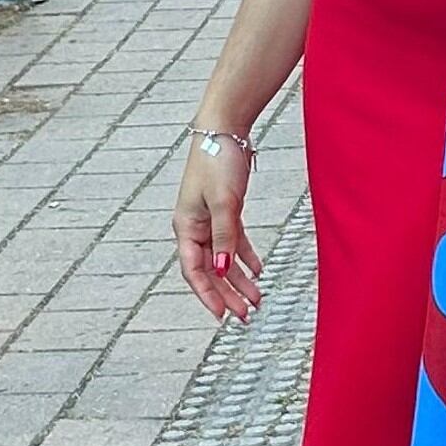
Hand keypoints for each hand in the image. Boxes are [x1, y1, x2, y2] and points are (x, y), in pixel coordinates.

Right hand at [173, 135, 263, 322]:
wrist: (225, 128)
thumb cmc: (217, 161)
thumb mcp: (224, 202)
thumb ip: (225, 237)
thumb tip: (221, 270)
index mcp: (186, 227)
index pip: (194, 271)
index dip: (207, 296)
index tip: (222, 316)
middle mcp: (195, 227)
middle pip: (210, 269)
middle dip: (227, 293)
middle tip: (245, 315)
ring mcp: (210, 219)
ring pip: (224, 258)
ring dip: (239, 278)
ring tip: (257, 299)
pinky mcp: (225, 209)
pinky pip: (234, 241)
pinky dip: (245, 255)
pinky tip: (258, 269)